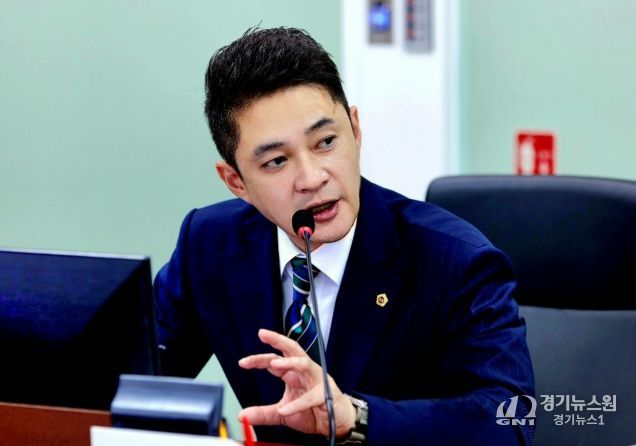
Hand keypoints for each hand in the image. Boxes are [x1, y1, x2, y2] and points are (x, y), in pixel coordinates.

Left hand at [237, 328, 355, 437]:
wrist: (336, 424)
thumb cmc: (313, 412)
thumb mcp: (282, 414)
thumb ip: (264, 413)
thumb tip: (243, 415)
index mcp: (294, 374)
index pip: (275, 360)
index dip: (259, 359)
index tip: (243, 362)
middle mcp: (305, 372)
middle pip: (292, 350)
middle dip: (278, 340)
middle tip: (263, 334)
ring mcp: (317, 381)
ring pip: (304, 363)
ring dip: (290, 361)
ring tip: (274, 363)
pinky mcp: (326, 394)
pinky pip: (311, 397)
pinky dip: (298, 403)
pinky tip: (286, 409)